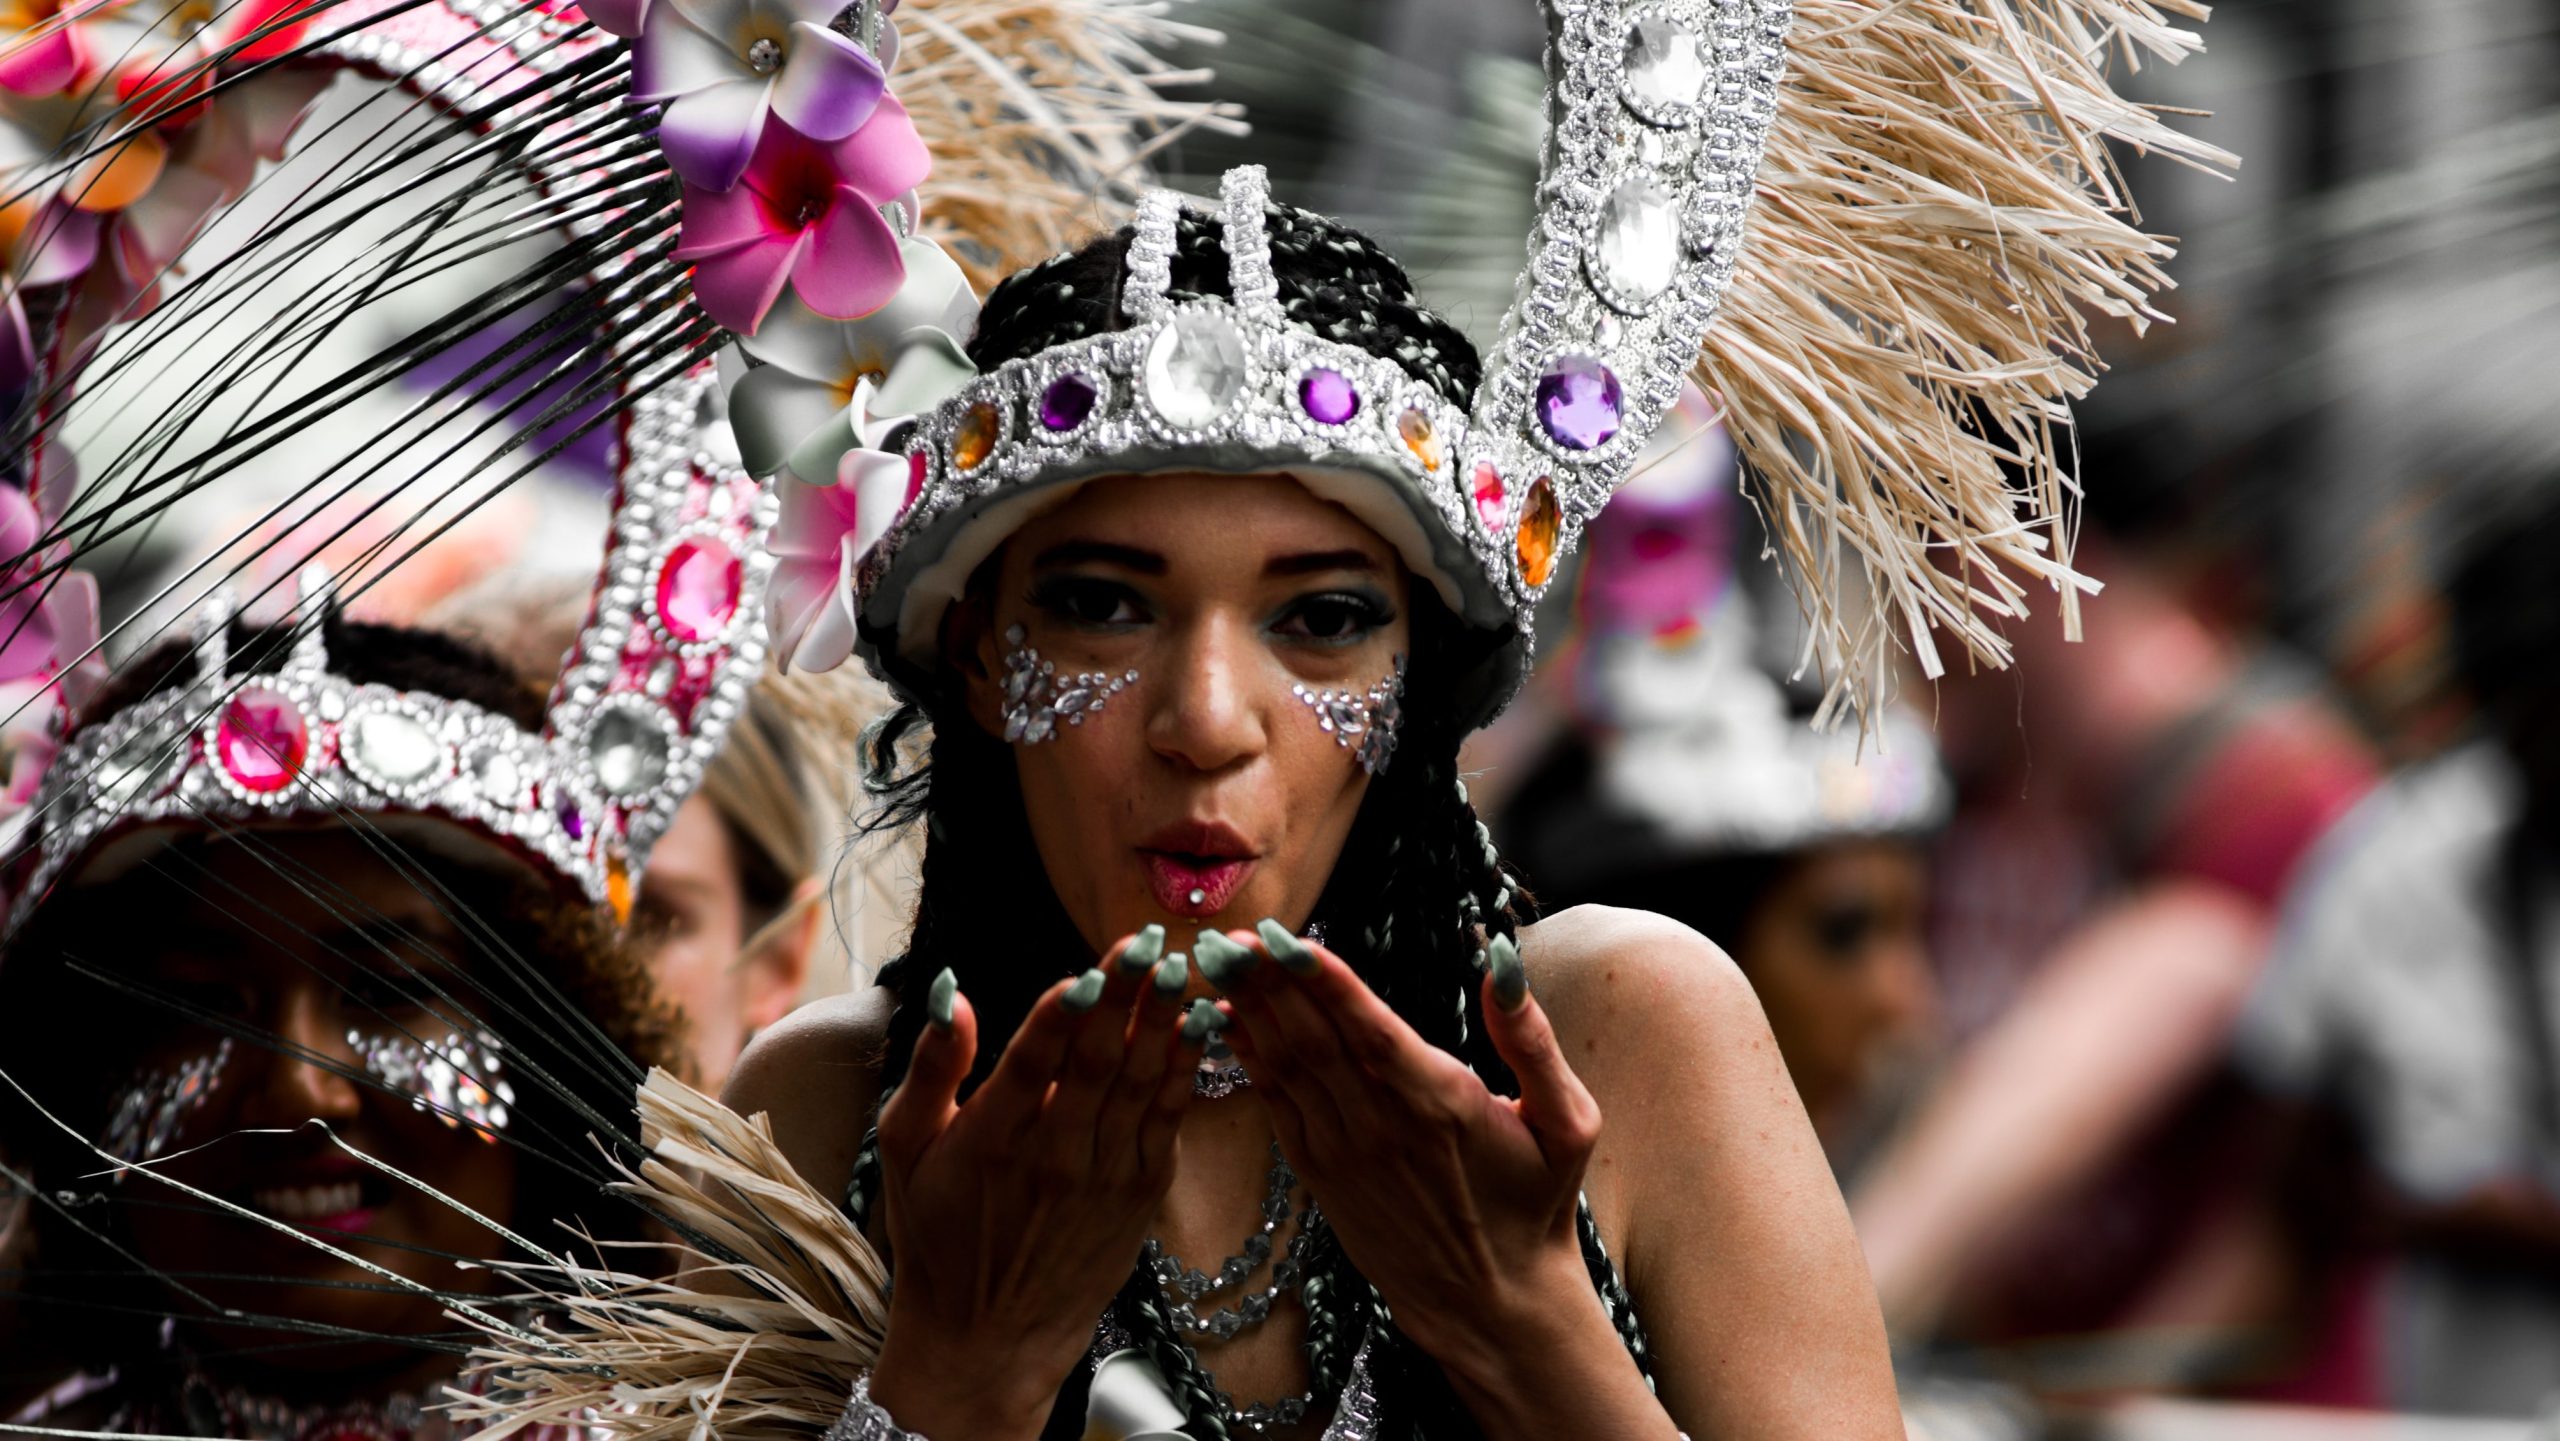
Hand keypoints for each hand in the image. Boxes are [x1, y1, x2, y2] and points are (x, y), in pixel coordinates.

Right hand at [868, 932, 1200, 1437]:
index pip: (1034, 1062)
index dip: (1065, 1013)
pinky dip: (1187, 1068)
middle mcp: (1055, 1156)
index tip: (1093, 967)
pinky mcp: (1141, 1193)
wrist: (990, 1339)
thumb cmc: (937, 1235)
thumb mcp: (905, 1150)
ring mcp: (1105, 1176)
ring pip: (1144, 1084)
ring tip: (1186, 967)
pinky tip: (1202, 1023)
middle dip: (1130, 996)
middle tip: (1154, 940)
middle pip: (1100, 1061)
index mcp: (992, 1139)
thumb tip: (949, 993)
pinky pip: (1170, 1118)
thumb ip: (932, 1068)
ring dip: (1168, 1021)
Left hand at [1200, 924, 1604, 1375]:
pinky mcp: (1320, 1175)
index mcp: (1441, 1104)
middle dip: (1268, 981)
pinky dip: (1249, 1059)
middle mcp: (1382, 1127)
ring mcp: (1344, 1153)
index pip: (1370, 1031)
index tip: (1284, 938)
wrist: (1491, 1301)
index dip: (1324, 983)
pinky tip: (1229, 1018)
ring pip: (1287, 1067)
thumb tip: (1501, 963)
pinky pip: (1276, 1105)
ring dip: (1250, 1010)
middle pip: (1314, 1039)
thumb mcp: (1567, 1123)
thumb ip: (1532, 1041)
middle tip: (1229, 932)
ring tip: (1218, 958)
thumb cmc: (1534, 1203)